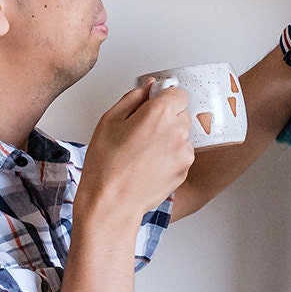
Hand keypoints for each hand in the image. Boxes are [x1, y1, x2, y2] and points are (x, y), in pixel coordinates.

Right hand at [78, 80, 193, 221]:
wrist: (112, 204)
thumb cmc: (106, 166)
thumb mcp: (109, 120)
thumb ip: (133, 98)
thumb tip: (148, 87)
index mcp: (160, 113)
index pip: (178, 92)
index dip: (163, 97)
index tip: (152, 104)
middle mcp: (178, 131)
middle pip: (181, 113)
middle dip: (165, 117)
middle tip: (141, 131)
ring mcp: (184, 152)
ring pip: (182, 135)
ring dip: (169, 137)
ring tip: (143, 152)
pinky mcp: (184, 170)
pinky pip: (181, 154)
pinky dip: (170, 156)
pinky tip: (149, 164)